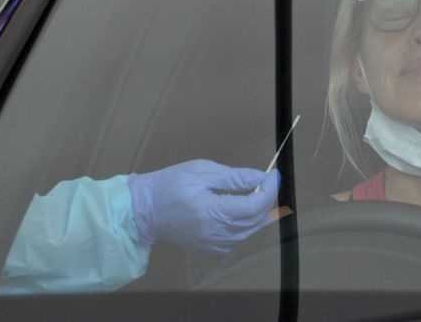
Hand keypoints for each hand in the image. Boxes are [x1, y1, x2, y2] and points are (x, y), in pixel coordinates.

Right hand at [128, 159, 279, 253]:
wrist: (147, 209)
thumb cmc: (171, 185)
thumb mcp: (201, 171)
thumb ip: (233, 177)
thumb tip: (260, 178)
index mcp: (212, 212)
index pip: (253, 205)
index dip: (269, 189)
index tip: (273, 174)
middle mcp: (216, 233)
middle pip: (256, 219)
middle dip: (266, 199)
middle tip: (266, 180)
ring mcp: (215, 244)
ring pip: (250, 230)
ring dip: (258, 211)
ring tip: (255, 192)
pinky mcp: (213, 249)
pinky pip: (240, 237)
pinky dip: (246, 223)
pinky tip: (241, 209)